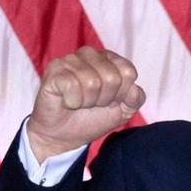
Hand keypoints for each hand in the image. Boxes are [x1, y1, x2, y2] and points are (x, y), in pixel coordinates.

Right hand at [26, 48, 145, 158]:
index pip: (128, 71)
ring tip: (79, 103)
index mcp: (108, 59)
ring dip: (87, 101)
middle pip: (111, 77)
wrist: (63, 136)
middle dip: (103, 99)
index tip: (109, 101)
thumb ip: (135, 99)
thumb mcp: (122, 112)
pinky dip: (73, 101)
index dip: (121, 94)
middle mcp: (89, 54)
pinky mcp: (55, 70)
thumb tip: (134, 89)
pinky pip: (72, 85)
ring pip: (92, 82)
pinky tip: (67, 101)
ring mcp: (70, 60)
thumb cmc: (92, 119)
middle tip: (91, 104)